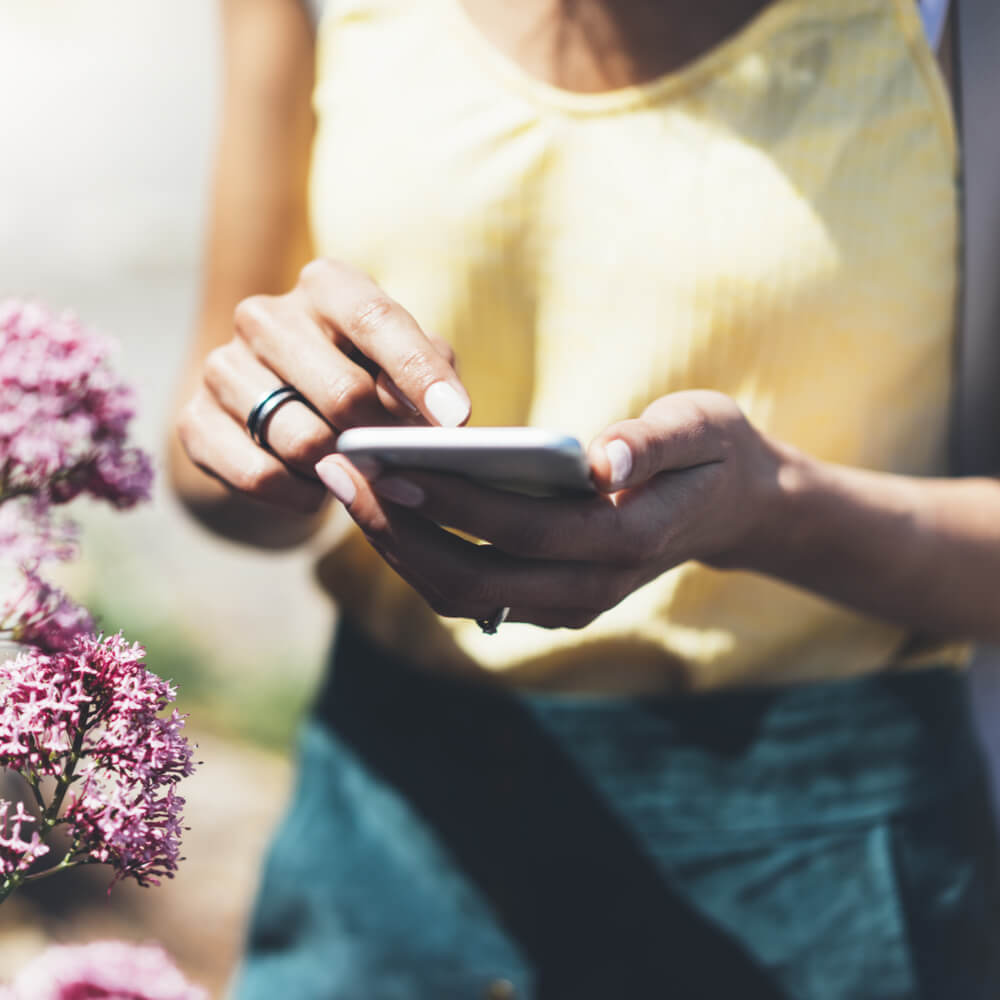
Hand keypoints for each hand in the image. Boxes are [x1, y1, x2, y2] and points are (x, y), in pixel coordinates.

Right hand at [177, 258, 468, 513]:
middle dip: (383, 439)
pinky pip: (260, 475)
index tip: (456, 420)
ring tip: (359, 474)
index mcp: (326, 285)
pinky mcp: (193, 420)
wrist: (283, 415)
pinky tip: (316, 491)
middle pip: (343, 392)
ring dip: (343, 472)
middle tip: (405, 467)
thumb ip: (431, 373)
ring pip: (303, 441)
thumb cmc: (365, 379)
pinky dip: (301, 495)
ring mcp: (223, 365)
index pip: (376, 320)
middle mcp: (265, 315)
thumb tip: (444, 417)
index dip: (420, 372)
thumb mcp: (405, 365)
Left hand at [314, 391, 787, 627]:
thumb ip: (653, 443)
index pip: (523, 530)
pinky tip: (383, 512)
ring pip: (462, 596)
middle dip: (399, 529)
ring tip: (346, 489)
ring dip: (397, 548)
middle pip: (475, 577)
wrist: (729, 507)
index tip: (387, 466)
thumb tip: (603, 458)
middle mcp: (592, 588)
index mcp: (626, 540)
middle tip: (339, 473)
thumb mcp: (701, 427)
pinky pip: (469, 595)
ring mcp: (568, 604)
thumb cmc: (710, 453)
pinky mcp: (548, 602)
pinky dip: (419, 559)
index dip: (453, 503)